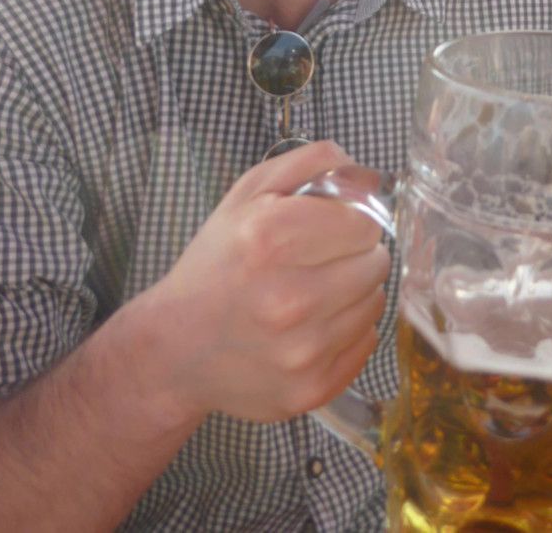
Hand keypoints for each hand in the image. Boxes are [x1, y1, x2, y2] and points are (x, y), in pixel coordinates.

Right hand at [139, 142, 389, 422]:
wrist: (175, 349)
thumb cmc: (218, 264)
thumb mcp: (249, 194)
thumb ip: (312, 163)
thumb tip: (370, 172)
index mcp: (269, 240)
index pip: (364, 223)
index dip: (350, 221)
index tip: (330, 229)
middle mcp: (287, 299)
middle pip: (376, 262)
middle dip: (354, 256)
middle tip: (318, 262)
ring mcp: (301, 351)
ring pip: (375, 303)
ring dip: (354, 293)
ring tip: (313, 293)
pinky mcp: (311, 389)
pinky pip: (366, 343)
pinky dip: (348, 331)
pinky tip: (312, 327)